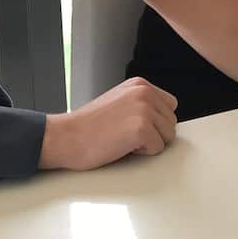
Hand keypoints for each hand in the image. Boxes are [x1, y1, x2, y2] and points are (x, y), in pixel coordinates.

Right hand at [39, 77, 178, 170]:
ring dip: (149, 144)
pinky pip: (157, 148)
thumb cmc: (88, 126)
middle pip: (171, 122)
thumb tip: (161, 118)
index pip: (170, 106)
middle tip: (126, 134)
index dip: (156, 121)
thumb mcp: (119, 101)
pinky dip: (142, 153)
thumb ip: (141, 103)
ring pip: (168, 136)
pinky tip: (122, 146)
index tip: (136, 125)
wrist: (66, 137)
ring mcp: (144, 110)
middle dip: (154, 133)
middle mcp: (144, 92)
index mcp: (140, 84)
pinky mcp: (142, 129)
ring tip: (124, 139)